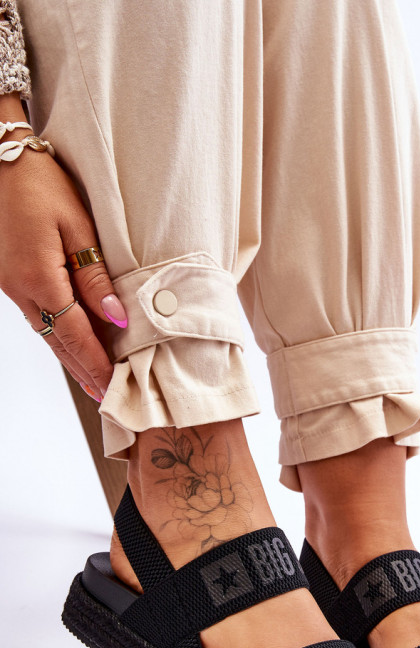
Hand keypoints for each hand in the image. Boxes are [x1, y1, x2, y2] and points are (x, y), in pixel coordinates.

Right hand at [0, 106, 126, 401]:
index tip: (113, 390)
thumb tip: (116, 318)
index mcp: (39, 279)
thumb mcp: (77, 225)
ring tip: (94, 382)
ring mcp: (10, 287)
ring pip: (47, 334)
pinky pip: (38, 318)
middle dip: (84, 372)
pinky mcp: (9, 279)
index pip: (76, 335)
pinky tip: (72, 346)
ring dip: (71, 358)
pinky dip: (58, 337)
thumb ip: (95, 276)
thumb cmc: (39, 183)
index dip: (96, 365)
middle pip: (59, 343)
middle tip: (107, 399)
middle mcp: (20, 290)